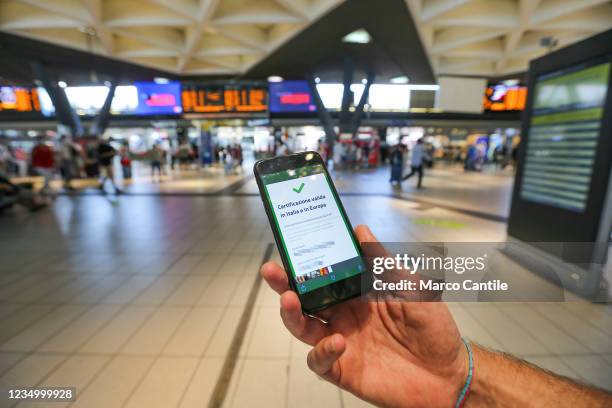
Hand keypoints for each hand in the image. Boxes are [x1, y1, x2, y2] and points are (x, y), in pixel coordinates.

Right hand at [260, 225, 467, 407]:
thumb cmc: (434, 328)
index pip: (324, 274)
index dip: (306, 261)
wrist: (450, 375)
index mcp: (358, 293)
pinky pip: (320, 361)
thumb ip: (383, 263)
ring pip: (304, 327)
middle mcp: (345, 316)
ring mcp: (342, 342)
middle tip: (271, 270)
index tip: (291, 244)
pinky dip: (322, 351)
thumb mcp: (412, 289)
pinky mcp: (344, 369)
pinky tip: (336, 341)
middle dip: (284, 284)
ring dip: (291, 314)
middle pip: (305, 298)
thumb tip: (360, 230)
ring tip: (289, 300)